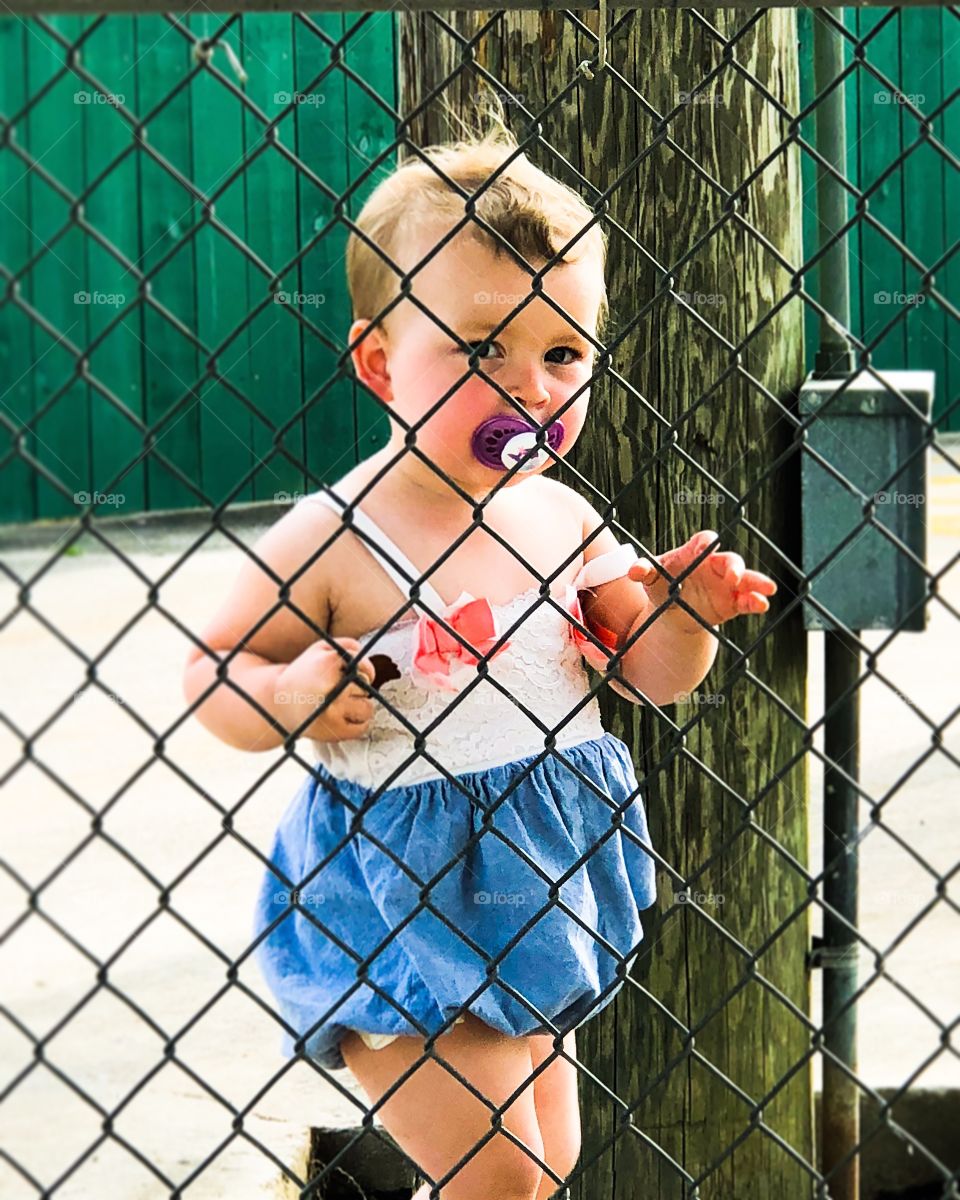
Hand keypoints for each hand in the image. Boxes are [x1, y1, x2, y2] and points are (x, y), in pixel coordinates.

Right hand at [275, 637, 377, 741]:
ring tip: (339, 703)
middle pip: (366, 686)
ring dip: (358, 706)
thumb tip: (370, 670)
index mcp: (328, 664)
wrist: (278, 702)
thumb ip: (349, 646)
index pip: (365, 667)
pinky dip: (356, 723)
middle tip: (334, 688)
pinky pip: (362, 727)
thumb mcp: (321, 649)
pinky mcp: (335, 732)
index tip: (345, 672)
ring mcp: (333, 713)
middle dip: (355, 686)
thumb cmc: (305, 672)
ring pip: (367, 709)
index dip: (360, 669)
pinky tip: (341, 717)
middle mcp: (331, 689)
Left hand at [626, 529, 777, 626]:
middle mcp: (715, 565)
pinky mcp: (733, 602)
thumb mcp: (650, 578)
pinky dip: (756, 602)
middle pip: (729, 560)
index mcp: (694, 553)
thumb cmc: (661, 585)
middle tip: (732, 575)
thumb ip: (644, 571)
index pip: (703, 542)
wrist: (672, 612)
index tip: (704, 548)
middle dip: (733, 566)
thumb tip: (633, 571)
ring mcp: (727, 584)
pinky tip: (762, 604)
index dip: (705, 543)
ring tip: (767, 588)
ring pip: (746, 578)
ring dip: (756, 582)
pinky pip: (747, 600)